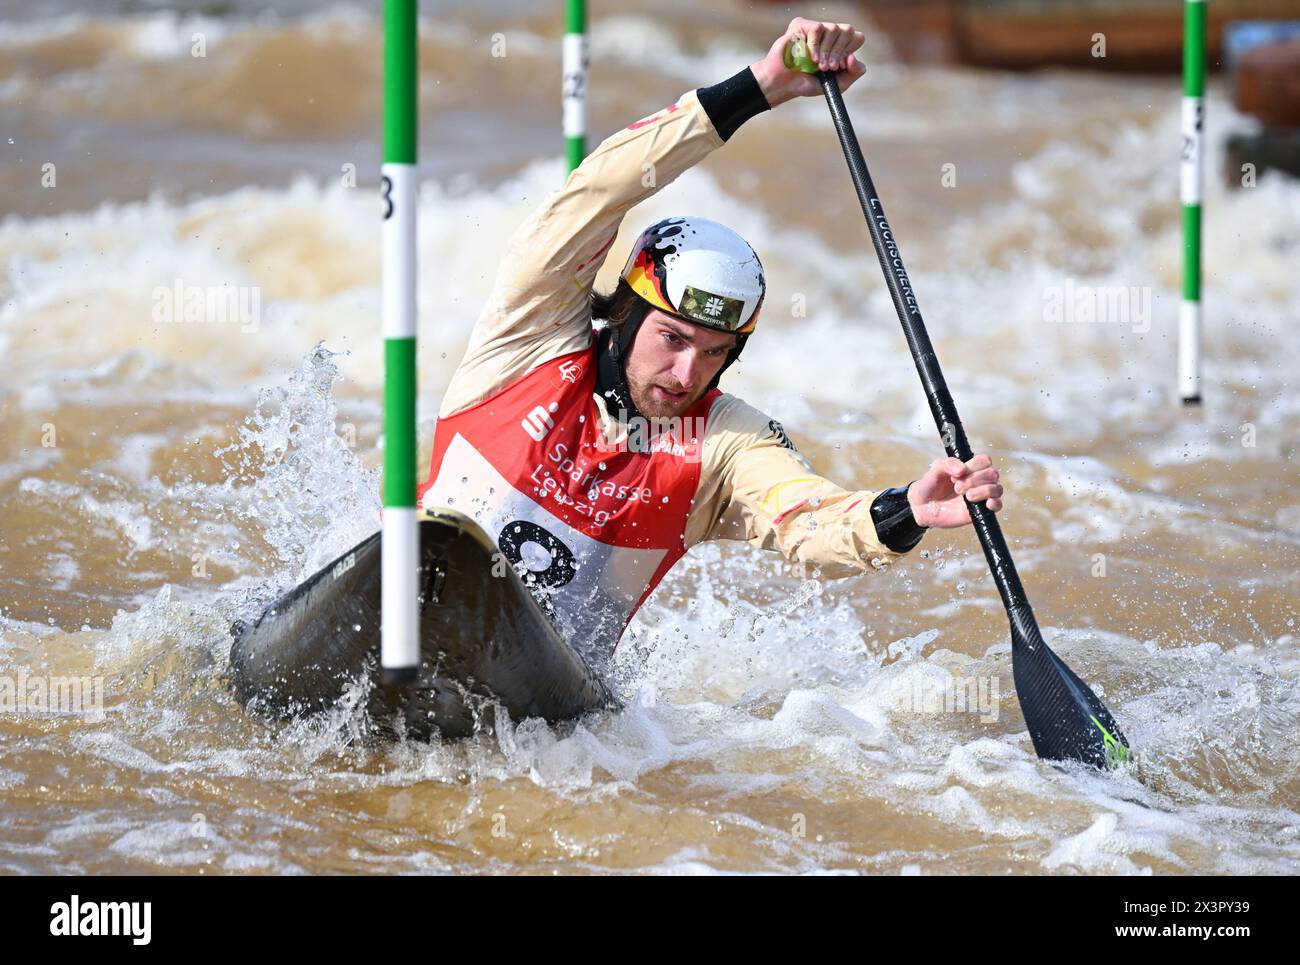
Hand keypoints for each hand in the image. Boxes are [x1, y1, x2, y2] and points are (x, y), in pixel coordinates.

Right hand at [751, 18, 866, 107]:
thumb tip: (854, 56)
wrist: (784, 84)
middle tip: (827, 67)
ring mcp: (816, 29)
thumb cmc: (807, 83)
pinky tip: (809, 58)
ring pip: (834, 28)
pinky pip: (817, 28)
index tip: (838, 67)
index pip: (857, 37)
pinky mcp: (802, 25)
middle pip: (848, 30)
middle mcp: (829, 34)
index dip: (849, 52)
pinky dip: (815, 46)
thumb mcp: (837, 84)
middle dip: (839, 52)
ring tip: (816, 65)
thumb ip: (854, 73)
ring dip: (826, 51)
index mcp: (840, 45)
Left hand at [907, 454, 1003, 528]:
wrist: (923, 506)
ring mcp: (981, 495)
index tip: (957, 474)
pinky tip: (986, 504)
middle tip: (957, 487)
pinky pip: (998, 506)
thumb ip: (947, 464)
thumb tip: (962, 470)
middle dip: (974, 480)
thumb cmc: (930, 484)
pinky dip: (995, 503)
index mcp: (971, 468)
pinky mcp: (980, 510)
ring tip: (966, 496)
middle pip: (992, 473)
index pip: (985, 461)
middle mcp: (979, 480)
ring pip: (997, 489)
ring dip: (983, 490)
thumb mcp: (935, 470)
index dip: (973, 466)